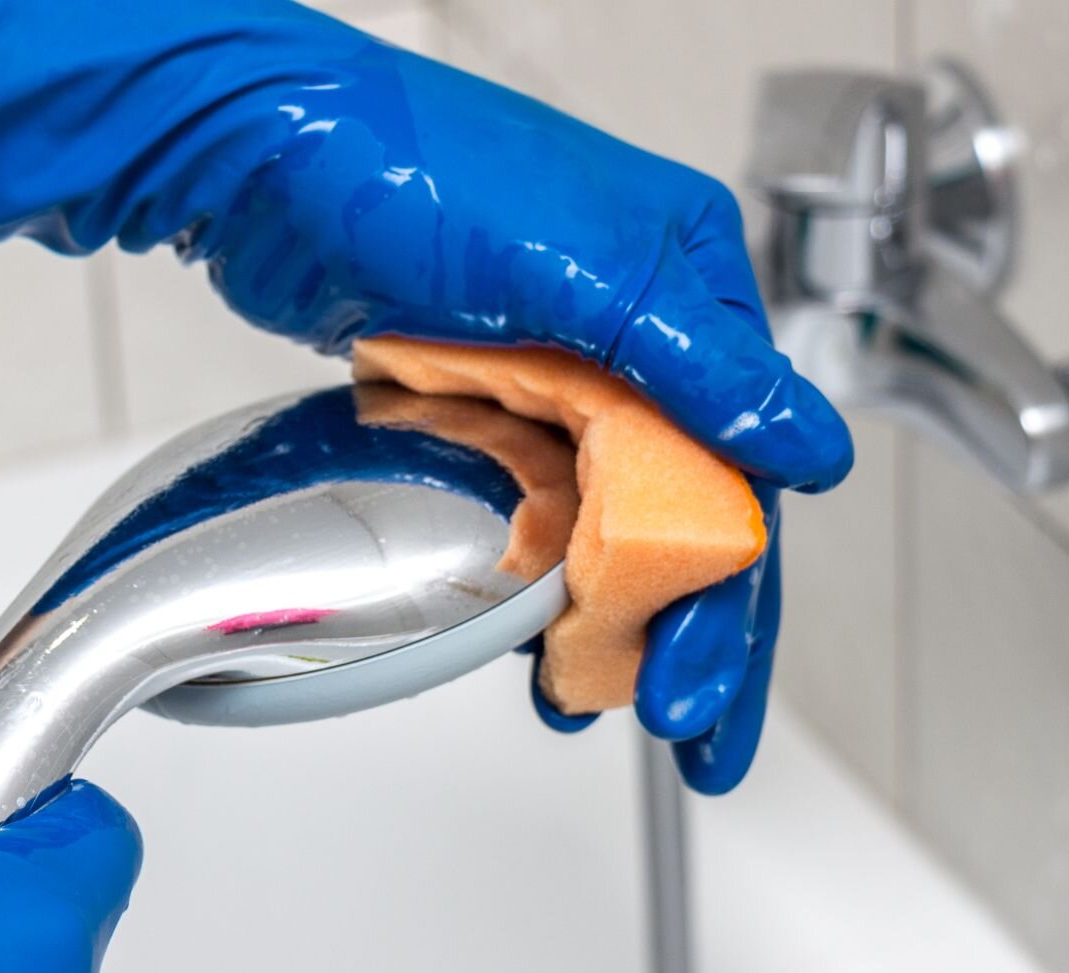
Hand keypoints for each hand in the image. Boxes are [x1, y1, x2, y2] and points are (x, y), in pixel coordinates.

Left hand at [0, 0, 849, 790]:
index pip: (740, 468)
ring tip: (597, 702)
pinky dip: (541, 581)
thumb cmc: (407, 169)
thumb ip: (695, 365)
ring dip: (613, 618)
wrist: (260, 155)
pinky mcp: (481, 398)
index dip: (730, 588)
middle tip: (678, 721)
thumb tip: (808, 450)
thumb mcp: (577, 266)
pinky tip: (533, 643)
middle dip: (687, 625)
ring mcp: (553, 369)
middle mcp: (634, 332)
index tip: (701, 682)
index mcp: (684, 288)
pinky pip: (536, 509)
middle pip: (685, 508)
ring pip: (612, 521)